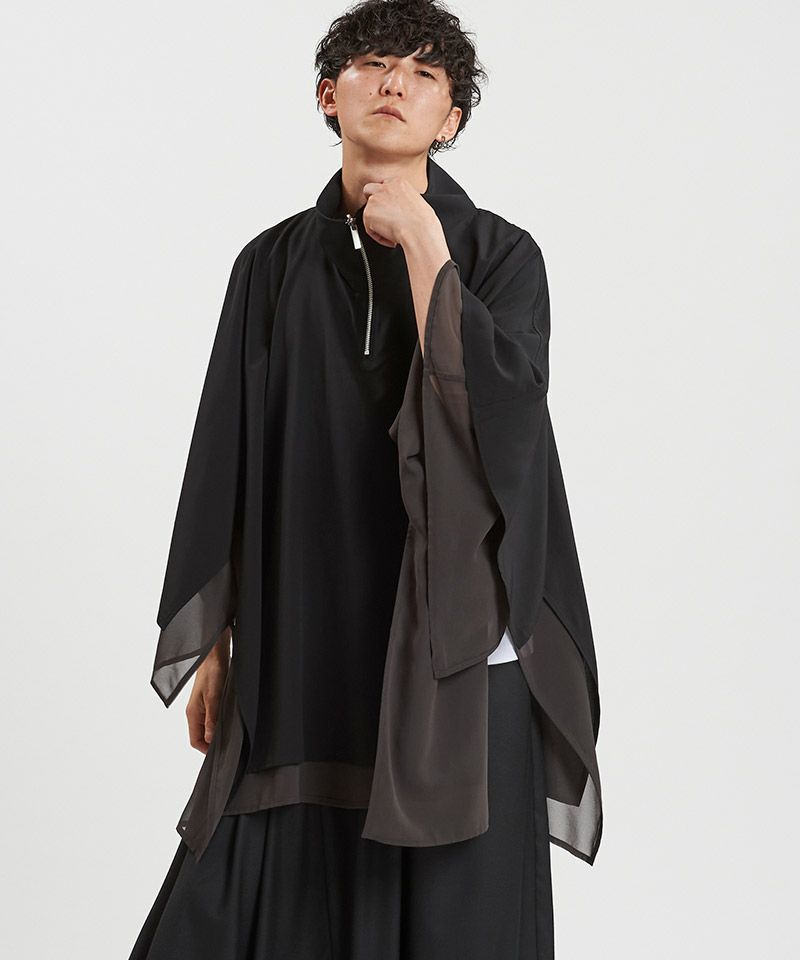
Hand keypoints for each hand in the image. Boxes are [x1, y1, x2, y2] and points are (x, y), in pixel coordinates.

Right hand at [185, 626, 230, 753]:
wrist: (214, 653)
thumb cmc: (213, 672)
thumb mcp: (214, 696)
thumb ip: (212, 718)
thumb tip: (209, 738)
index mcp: (192, 713)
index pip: (195, 741)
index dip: (206, 750)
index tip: (221, 753)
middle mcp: (195, 712)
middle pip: (201, 736)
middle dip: (213, 743)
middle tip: (229, 746)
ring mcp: (202, 707)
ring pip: (207, 727)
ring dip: (217, 732)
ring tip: (232, 735)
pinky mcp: (210, 700)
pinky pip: (213, 718)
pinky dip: (220, 723)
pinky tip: (231, 721)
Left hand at [362, 176, 439, 248]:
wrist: (419, 231)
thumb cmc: (423, 221)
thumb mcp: (415, 201)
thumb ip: (402, 199)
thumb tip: (397, 208)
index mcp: (398, 182)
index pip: (384, 186)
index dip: (385, 199)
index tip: (390, 210)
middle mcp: (385, 188)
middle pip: (369, 190)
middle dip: (372, 203)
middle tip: (382, 218)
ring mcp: (375, 199)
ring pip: (368, 211)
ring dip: (377, 223)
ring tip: (391, 232)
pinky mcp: (368, 213)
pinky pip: (368, 227)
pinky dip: (377, 236)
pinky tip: (390, 238)